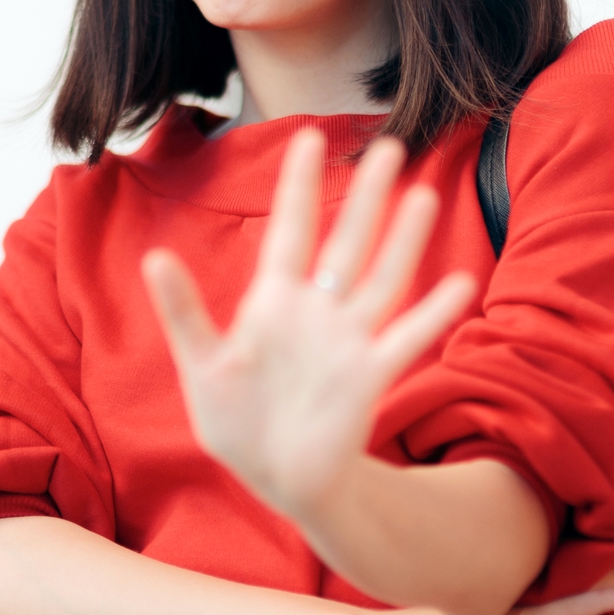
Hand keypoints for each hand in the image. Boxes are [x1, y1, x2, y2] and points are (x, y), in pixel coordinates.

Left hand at [141, 130, 474, 517]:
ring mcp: (348, 340)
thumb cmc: (236, 421)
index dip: (299, 185)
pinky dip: (432, 313)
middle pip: (346, 241)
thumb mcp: (202, 365)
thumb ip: (184, 312)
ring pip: (382, 278)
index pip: (289, 229)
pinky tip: (459, 283)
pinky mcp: (370, 375)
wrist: (276, 478)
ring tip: (424, 194)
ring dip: (404, 239)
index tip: (310, 136)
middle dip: (366, 196)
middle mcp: (316, 311)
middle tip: (387, 146)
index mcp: (272, 302)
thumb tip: (154, 258)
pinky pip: (406, 337)